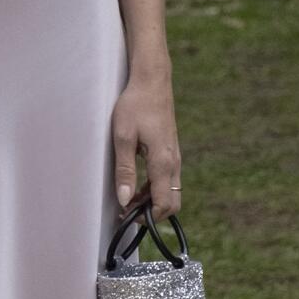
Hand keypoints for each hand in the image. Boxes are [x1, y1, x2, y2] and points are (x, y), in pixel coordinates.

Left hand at [111, 78, 181, 219]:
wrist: (152, 82)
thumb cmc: (135, 106)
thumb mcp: (123, 137)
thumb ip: (125, 170)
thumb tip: (125, 200)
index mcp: (163, 162)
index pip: (164, 203)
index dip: (147, 216)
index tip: (127, 216)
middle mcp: (174, 163)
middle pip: (172, 203)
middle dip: (152, 213)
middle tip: (127, 211)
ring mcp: (175, 157)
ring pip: (170, 192)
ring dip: (151, 201)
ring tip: (127, 199)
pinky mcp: (171, 152)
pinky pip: (168, 180)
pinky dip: (154, 189)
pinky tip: (136, 185)